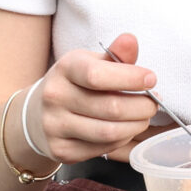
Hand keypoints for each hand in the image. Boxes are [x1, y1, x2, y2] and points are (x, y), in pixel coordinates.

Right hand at [19, 33, 160, 167]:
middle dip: (142, 107)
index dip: (130, 78)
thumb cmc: (74, 84)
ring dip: (136, 126)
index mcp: (65, 69)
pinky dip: (122, 140)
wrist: (38, 113)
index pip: (97, 75)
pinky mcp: (61, 150)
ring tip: (143, 118)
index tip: (151, 80)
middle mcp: (55, 97)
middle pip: (111, 108)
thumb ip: (115, 54)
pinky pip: (103, 148)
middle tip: (152, 104)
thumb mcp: (90, 63)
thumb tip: (131, 41)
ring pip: (109, 132)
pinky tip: (125, 130)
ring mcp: (55, 126)